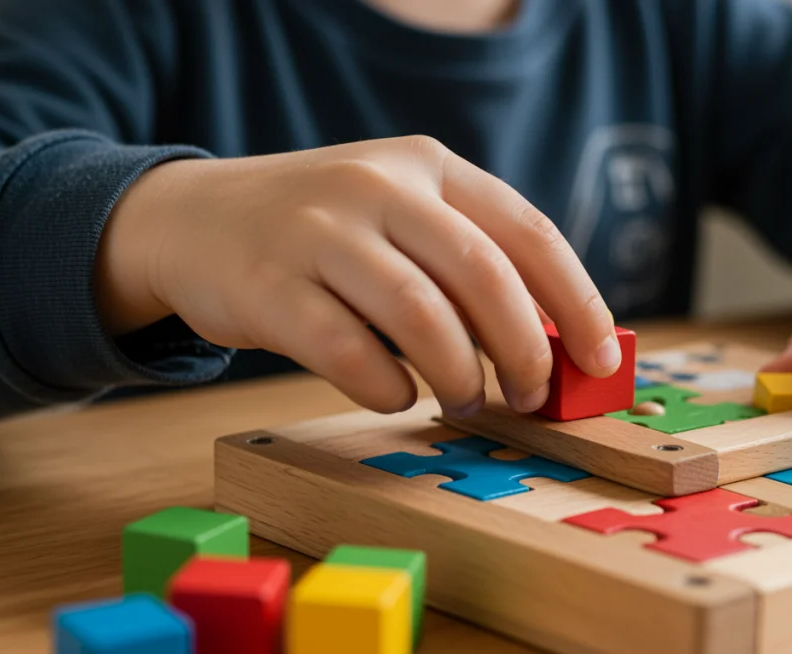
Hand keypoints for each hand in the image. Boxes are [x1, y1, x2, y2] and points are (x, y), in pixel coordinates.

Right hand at [95, 136, 620, 416]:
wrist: (191, 220)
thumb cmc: (323, 236)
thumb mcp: (399, 220)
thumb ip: (467, 265)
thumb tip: (549, 347)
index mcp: (428, 166)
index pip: (528, 233)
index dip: (576, 302)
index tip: (599, 360)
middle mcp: (378, 186)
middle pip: (482, 274)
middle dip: (523, 348)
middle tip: (531, 394)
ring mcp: (319, 231)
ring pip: (421, 315)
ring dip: (460, 374)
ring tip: (465, 400)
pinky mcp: (268, 286)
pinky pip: (349, 352)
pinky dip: (386, 387)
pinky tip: (395, 395)